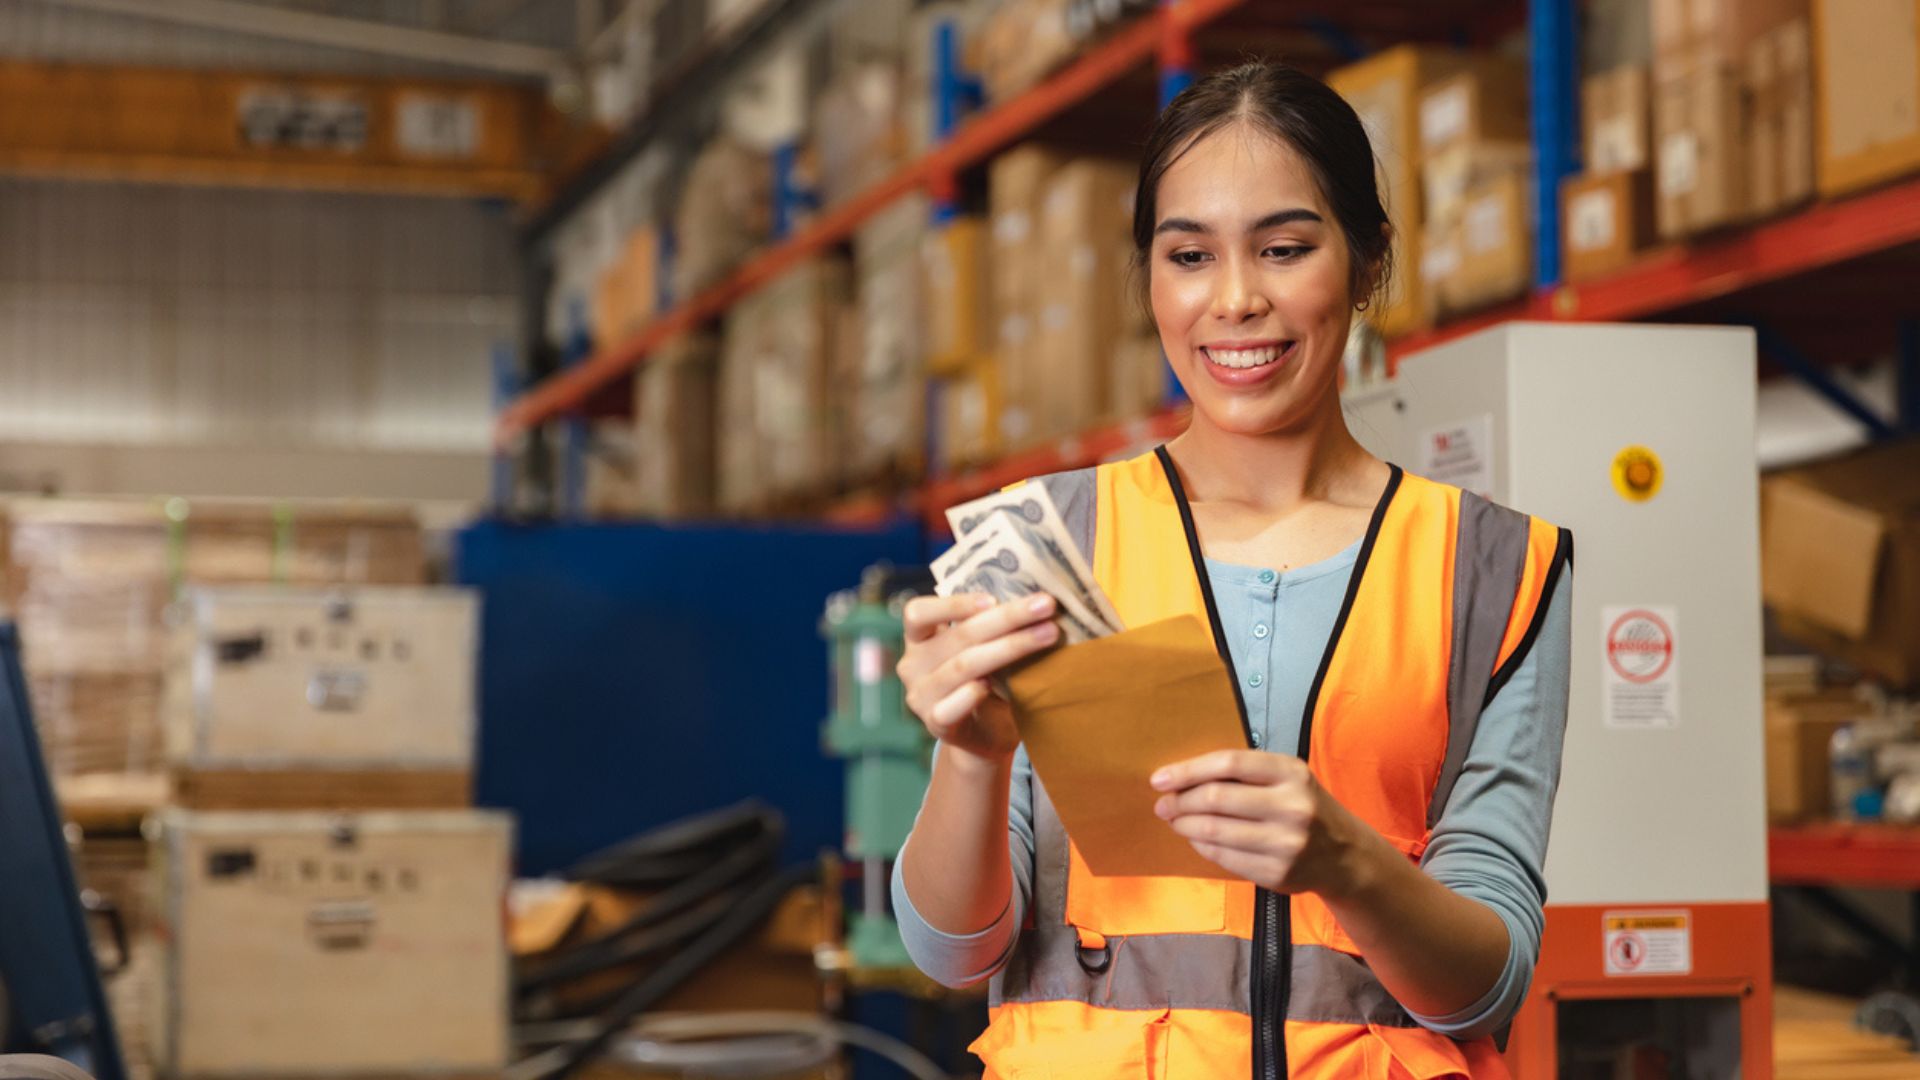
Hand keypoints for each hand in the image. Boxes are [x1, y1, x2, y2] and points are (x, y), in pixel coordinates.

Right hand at [898, 592, 1060, 765]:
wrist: (987, 734)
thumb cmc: (987, 679)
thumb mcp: (983, 647)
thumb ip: (992, 626)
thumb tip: (1036, 596)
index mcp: (919, 638)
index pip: (918, 613)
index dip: (952, 604)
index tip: (993, 599)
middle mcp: (913, 664)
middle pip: (957, 635)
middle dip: (1007, 618)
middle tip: (1046, 606)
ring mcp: (921, 696)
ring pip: (963, 666)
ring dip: (1008, 648)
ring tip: (1047, 635)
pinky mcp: (935, 724)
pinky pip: (950, 708)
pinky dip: (970, 695)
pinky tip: (991, 685)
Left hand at [1150, 750, 1372, 897]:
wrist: (1344, 855)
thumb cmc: (1304, 806)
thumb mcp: (1286, 777)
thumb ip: (1244, 773)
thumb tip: (1182, 778)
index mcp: (1291, 772)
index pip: (1228, 763)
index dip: (1188, 770)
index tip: (1160, 779)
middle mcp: (1292, 806)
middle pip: (1216, 798)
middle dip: (1180, 801)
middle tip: (1163, 804)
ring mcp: (1285, 843)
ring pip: (1214, 831)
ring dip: (1184, 825)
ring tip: (1175, 820)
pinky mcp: (1276, 873)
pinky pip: (1223, 857)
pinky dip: (1201, 845)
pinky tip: (1196, 838)